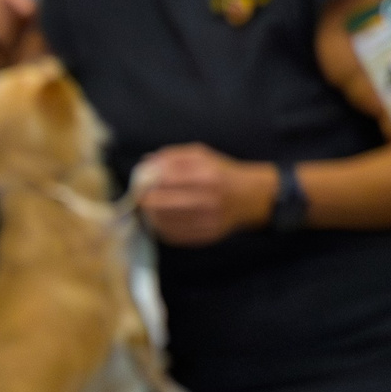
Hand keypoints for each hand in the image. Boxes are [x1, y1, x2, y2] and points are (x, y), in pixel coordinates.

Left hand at [135, 145, 272, 245]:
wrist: (250, 197)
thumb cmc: (220, 174)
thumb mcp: (201, 155)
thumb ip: (171, 156)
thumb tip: (145, 163)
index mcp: (206, 174)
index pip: (163, 179)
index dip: (145, 181)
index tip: (140, 181)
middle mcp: (207, 198)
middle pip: (159, 204)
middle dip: (144, 200)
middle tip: (141, 197)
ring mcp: (207, 220)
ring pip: (162, 222)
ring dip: (150, 215)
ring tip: (151, 208)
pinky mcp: (206, 236)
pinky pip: (172, 236)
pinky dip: (161, 227)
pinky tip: (163, 219)